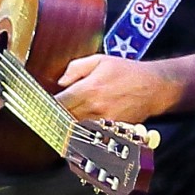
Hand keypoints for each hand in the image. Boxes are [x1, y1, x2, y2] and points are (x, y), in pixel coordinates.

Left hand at [55, 55, 181, 124]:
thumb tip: (60, 83)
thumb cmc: (128, 72)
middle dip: (54, 118)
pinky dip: (82, 133)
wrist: (155, 87)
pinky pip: (91, 134)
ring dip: (66, 127)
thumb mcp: (100, 60)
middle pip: (64, 119)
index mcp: (89, 89)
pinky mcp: (111, 129)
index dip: (46, 106)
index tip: (39, 106)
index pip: (58, 103)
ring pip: (75, 129)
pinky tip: (78, 129)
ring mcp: (103, 121)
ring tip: (60, 124)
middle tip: (47, 116)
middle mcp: (95, 107)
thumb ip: (76, 68)